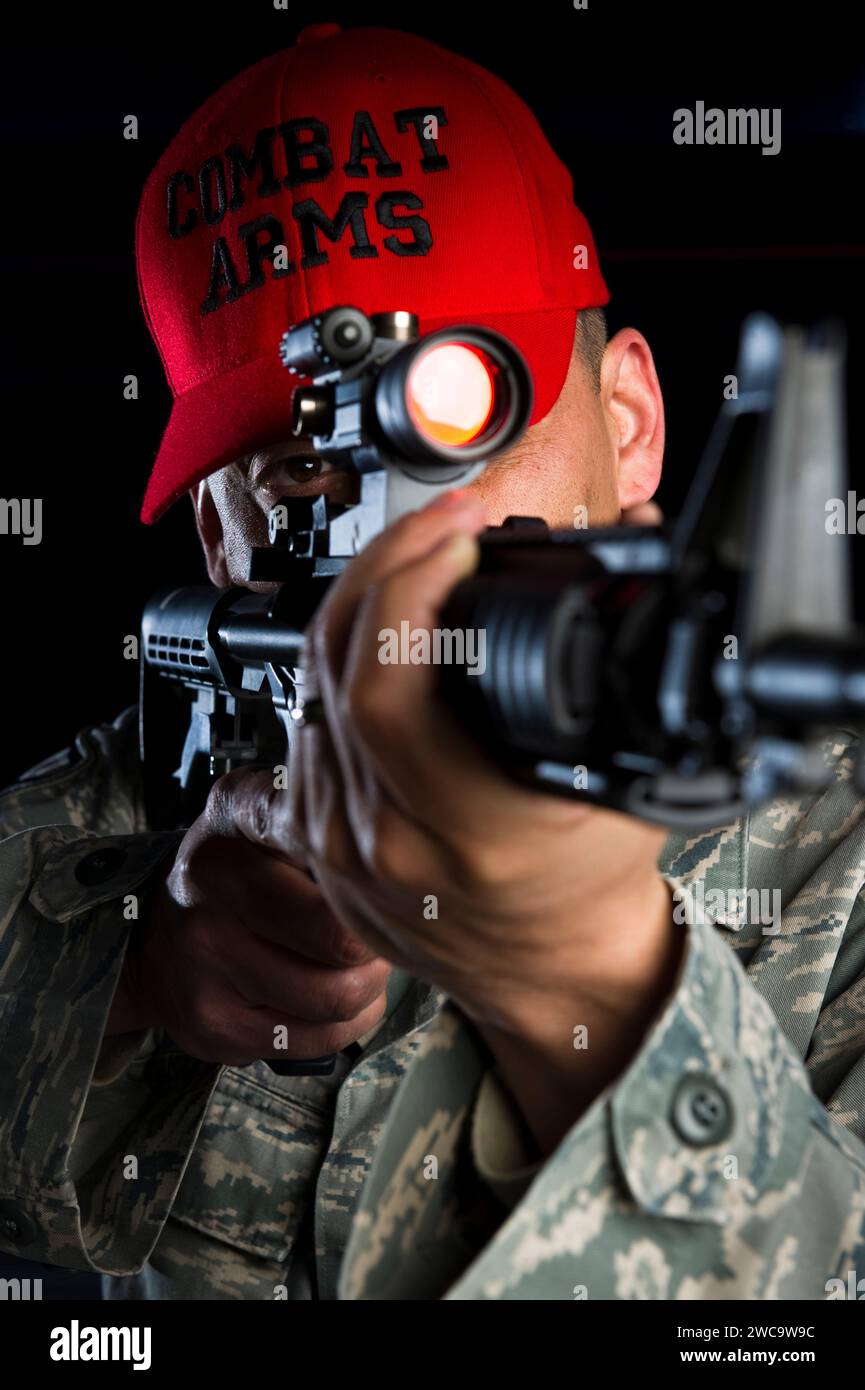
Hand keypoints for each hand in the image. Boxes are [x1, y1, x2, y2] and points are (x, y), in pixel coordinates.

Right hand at [107, 768, 389, 1065]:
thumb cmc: (229, 866)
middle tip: (379, 931)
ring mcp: (208, 974)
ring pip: (336, 997)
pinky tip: (340, 995)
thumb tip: (377, 835)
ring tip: (363, 964)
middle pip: (342, 942)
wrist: (150, 937)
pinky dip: (350, 1020)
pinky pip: (319, 1039)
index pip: (320, 859)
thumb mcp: (254, 810)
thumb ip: (305, 807)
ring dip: (370, 984)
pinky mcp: (217, 1030)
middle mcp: (209, 908)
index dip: (365, 881)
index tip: (377, 881)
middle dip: (378, 940)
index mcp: (229, 843)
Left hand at [286, 490, 681, 1150]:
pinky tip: (377, 622)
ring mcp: (339, 841)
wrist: (552, 975)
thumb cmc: (591, 887)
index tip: (461, 534)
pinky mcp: (316, 838)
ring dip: (360, 602)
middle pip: (337, 666)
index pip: (388, 685)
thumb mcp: (627, 782)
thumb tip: (629, 551)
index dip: (409, 586)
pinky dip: (340, 658)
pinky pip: (306, 723)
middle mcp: (386, 839)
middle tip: (441, 523)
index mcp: (465, 831)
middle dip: (387, 565)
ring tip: (416, 555)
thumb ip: (624, 674)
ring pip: (311, 686)